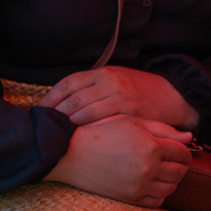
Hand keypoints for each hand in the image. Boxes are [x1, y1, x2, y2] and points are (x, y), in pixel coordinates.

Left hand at [43, 65, 192, 127]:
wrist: (171, 95)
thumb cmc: (138, 90)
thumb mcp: (115, 79)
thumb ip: (92, 86)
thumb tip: (61, 99)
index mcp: (103, 72)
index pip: (69, 83)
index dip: (51, 98)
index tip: (39, 110)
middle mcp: (110, 82)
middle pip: (73, 98)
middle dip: (55, 114)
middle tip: (43, 126)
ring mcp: (121, 98)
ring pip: (84, 111)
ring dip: (67, 124)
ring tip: (57, 134)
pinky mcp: (130, 114)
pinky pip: (101, 122)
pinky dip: (87, 129)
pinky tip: (79, 137)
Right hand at [53, 115, 195, 206]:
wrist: (70, 153)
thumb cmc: (101, 131)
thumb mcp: (132, 122)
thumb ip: (163, 129)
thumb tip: (189, 138)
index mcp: (151, 146)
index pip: (183, 153)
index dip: (183, 150)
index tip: (176, 148)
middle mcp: (148, 168)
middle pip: (180, 172)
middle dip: (179, 165)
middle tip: (170, 159)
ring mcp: (139, 186)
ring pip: (171, 188)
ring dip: (171, 179)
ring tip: (161, 171)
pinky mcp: (129, 198)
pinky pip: (156, 201)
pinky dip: (159, 193)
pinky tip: (152, 183)